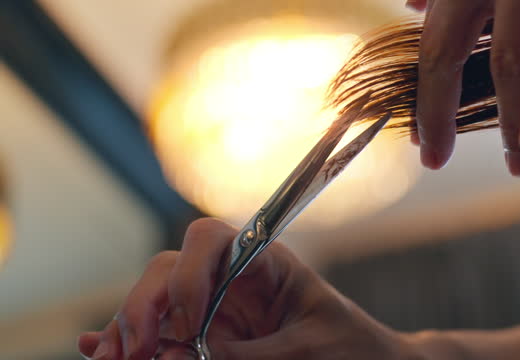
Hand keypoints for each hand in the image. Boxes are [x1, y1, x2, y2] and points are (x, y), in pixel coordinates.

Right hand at [77, 218, 415, 359]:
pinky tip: (100, 353)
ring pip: (156, 304)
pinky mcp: (206, 339)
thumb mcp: (306, 350)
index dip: (188, 274)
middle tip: (135, 352)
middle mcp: (232, 280)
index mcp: (264, 263)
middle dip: (145, 306)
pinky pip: (162, 335)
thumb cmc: (352, 348)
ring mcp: (215, 309)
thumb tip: (181, 357)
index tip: (188, 323)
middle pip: (170, 270)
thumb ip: (249, 356)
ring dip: (128, 329)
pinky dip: (131, 342)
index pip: (210, 239)